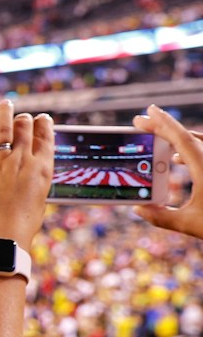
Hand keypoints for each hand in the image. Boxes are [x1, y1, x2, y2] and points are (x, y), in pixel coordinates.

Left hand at [0, 100, 53, 246]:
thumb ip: (34, 178)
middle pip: (24, 128)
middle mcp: (20, 161)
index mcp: (41, 169)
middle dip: (23, 119)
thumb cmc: (20, 225)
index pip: (45, 137)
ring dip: (4, 112)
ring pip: (2, 128)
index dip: (43, 124)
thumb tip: (32, 167)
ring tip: (5, 103)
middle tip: (19, 116)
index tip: (41, 119)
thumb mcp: (37, 198)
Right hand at [133, 105, 202, 238]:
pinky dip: (189, 150)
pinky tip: (178, 160)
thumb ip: (161, 217)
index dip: (163, 123)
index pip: (181, 139)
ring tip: (159, 142)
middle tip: (142, 122)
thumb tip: (139, 210)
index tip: (147, 113)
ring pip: (197, 143)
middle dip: (163, 128)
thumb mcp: (190, 224)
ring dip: (176, 139)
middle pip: (187, 137)